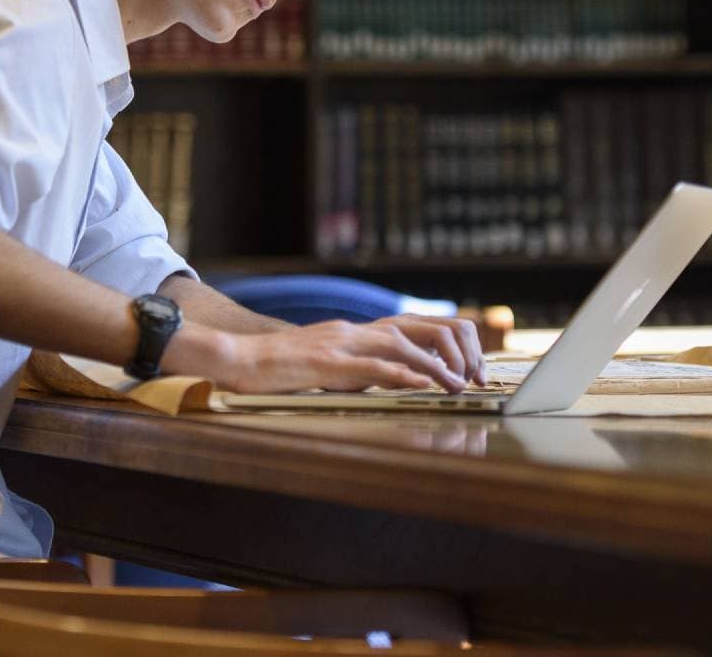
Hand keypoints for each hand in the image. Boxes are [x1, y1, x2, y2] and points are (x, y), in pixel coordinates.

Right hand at [177, 315, 483, 394]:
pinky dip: (402, 373)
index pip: (413, 327)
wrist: (237, 360)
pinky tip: (423, 383)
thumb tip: (397, 382)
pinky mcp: (327, 363)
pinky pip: (372, 365)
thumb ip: (361, 370)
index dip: (447, 345)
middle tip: (474, 378)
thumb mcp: (328, 367)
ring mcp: (340, 344)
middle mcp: (353, 331)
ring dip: (436, 365)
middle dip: (453, 350)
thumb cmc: (278, 370)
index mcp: (355, 332)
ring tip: (459, 384)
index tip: (466, 370)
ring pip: (401, 343)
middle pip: (417, 327)